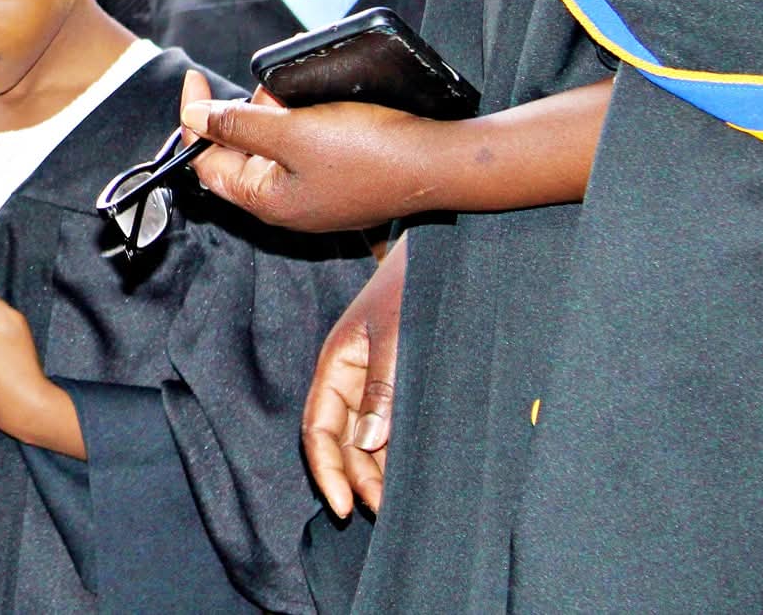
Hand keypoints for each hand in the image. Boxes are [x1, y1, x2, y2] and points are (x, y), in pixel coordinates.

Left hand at [177, 70, 443, 231]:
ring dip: (275, 115)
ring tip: (296, 94)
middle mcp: (286, 204)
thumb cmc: (369, 151)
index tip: (196, 81)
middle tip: (269, 89)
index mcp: (266, 200)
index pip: (206, 162)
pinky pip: (303, 148)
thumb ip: (238, 124)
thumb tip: (192, 117)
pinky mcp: (338, 181)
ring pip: (273, 147)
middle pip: (239, 154)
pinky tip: (318, 105)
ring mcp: (314, 195)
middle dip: (245, 114)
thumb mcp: (293, 132)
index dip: (196, 120)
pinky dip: (301, 123)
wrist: (438, 162)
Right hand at [304, 239, 404, 517]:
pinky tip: (412, 472)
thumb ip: (382, 388)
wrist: (444, 250)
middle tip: (383, 512)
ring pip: (366, 438)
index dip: (328, 471)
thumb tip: (368, 444)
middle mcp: (351, 376)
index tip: (346, 507)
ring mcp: (376, 379)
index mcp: (337, 362)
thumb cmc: (414, 285)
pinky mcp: (402, 381)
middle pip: (341, 441)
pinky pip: (391, 425)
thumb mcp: (397, 335)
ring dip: (377, 470)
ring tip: (398, 502)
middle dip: (356, 479)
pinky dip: (397, 452)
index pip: (319, 429)